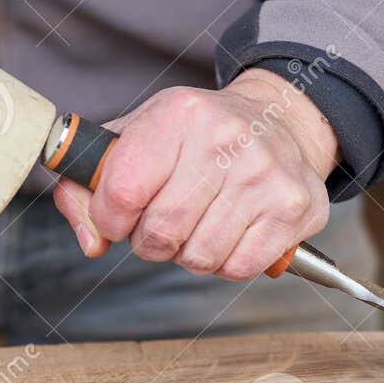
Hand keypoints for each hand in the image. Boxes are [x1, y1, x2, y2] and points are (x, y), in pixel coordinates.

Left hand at [52, 69, 339, 280]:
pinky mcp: (293, 207)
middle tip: (163, 225)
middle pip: (161, 232)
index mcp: (178, 114)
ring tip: (202, 224)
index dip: (110, 218)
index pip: (121, 191)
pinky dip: (227, 262)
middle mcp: (225, 138)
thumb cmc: (198, 137)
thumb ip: (89, 187)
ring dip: (191, 254)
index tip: (120, 216)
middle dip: (151, 242)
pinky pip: (238, 268)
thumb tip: (93, 242)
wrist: (280, 119)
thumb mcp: (137, 136)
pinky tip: (233, 233)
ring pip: (200, 257)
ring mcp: (264, 174)